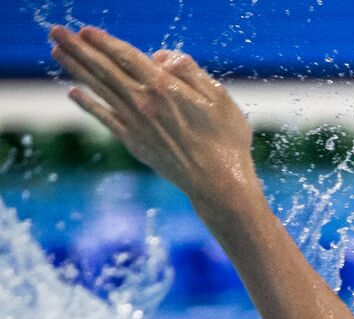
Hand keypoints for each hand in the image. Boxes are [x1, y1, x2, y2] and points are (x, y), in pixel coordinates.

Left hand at [49, 26, 259, 212]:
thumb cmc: (227, 140)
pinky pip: (105, 119)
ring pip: (100, 90)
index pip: (127, 57)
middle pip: (105, 69)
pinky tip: (74, 93)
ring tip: (57, 52)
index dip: (104, 42)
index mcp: (165, 88)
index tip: (85, 30)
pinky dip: (88, 105)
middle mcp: (144, 103)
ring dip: (76, 69)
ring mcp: (136, 124)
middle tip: (56, 32)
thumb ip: (189, 71)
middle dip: (79, 49)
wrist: (219, 184)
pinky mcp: (134, 143)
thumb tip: (159, 57)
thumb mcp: (219, 98)